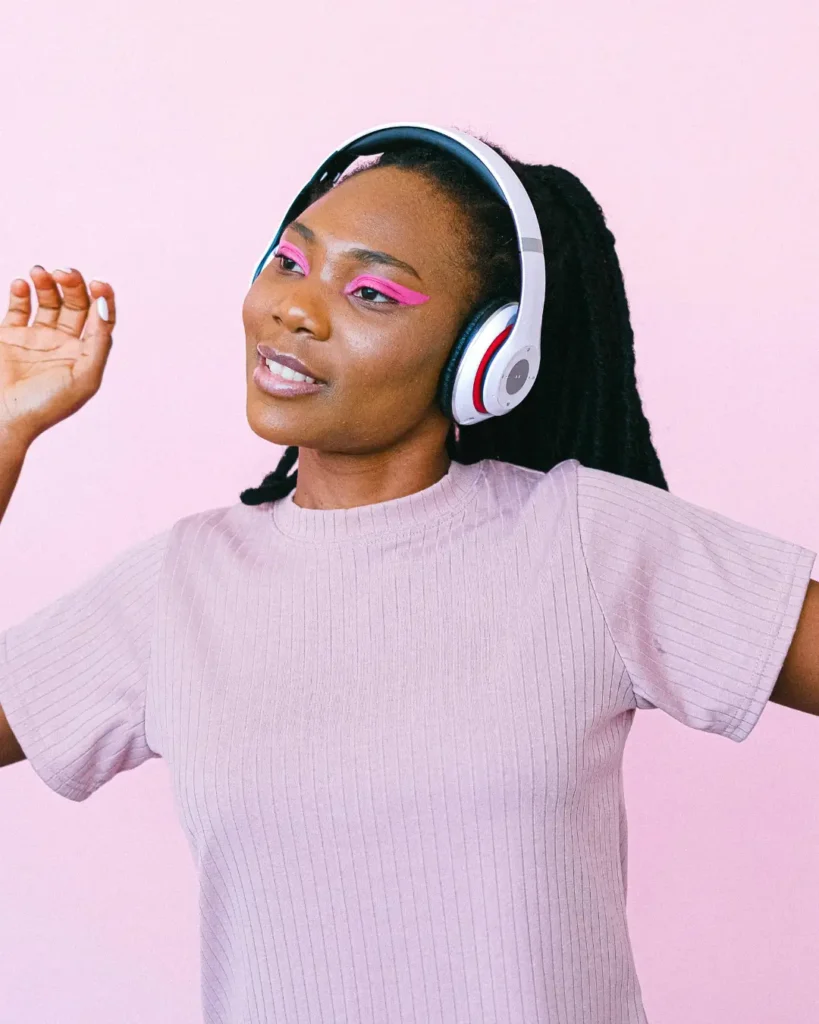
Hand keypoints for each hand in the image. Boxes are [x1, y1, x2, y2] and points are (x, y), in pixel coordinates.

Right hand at [0, 266, 114, 447]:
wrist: (2, 417)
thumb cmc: (46, 405)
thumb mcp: (85, 378)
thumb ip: (99, 344)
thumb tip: (104, 309)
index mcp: (85, 353)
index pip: (101, 317)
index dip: (103, 297)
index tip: (97, 283)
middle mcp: (64, 343)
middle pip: (75, 303)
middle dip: (72, 284)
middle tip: (63, 273)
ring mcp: (37, 338)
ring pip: (47, 299)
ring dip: (46, 282)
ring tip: (38, 273)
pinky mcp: (10, 335)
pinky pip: (18, 306)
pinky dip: (20, 292)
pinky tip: (21, 285)